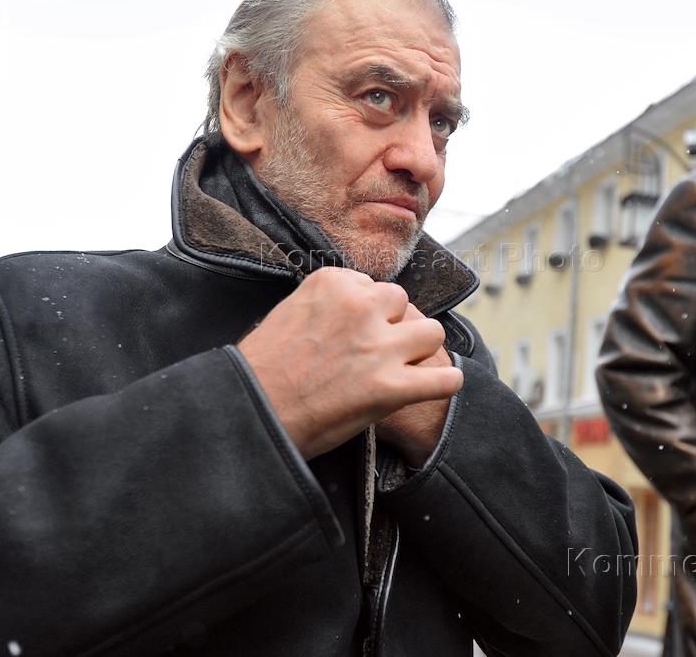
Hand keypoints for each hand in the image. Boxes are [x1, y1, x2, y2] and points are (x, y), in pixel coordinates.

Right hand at [237, 267, 462, 459]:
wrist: (250, 412)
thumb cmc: (261, 369)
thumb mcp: (289, 311)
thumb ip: (328, 304)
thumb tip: (354, 310)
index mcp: (334, 282)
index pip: (374, 287)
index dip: (368, 314)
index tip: (354, 334)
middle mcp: (360, 306)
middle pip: (403, 305)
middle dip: (393, 327)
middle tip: (375, 352)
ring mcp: (378, 346)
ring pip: (431, 333)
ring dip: (418, 351)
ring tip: (401, 368)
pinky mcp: (391, 387)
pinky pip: (445, 379)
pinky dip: (444, 384)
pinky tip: (435, 387)